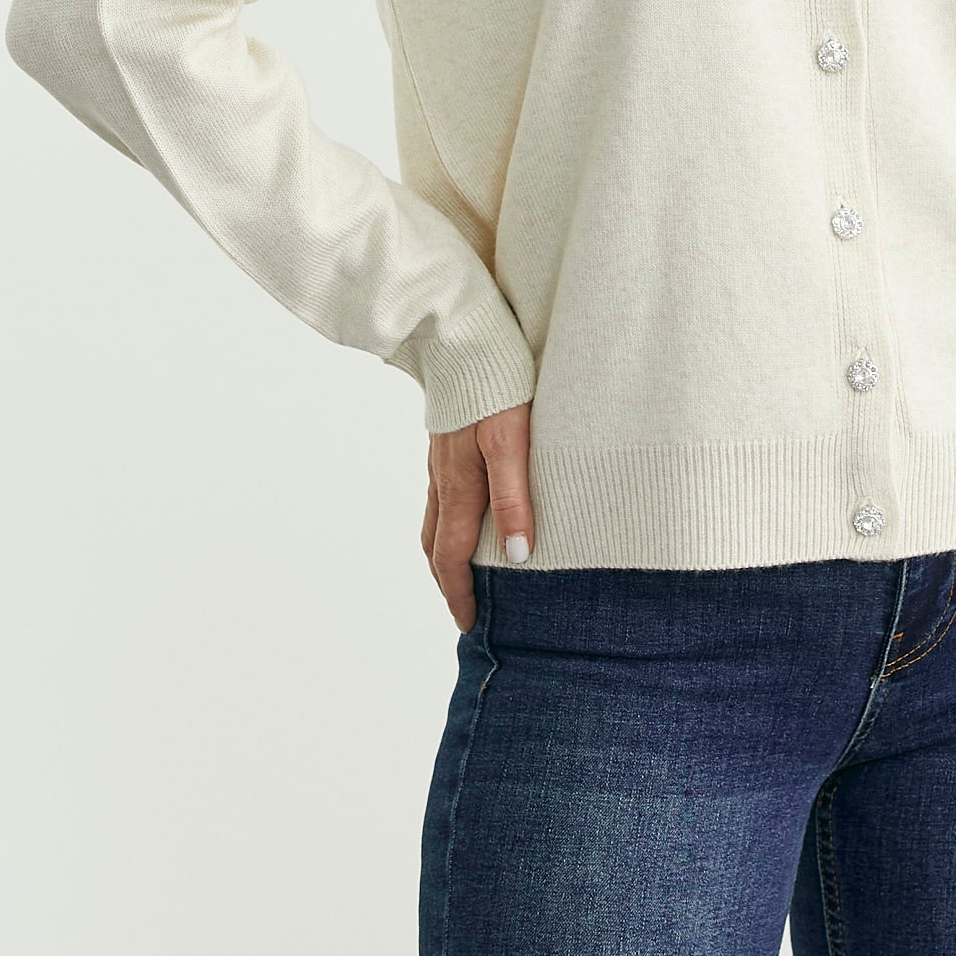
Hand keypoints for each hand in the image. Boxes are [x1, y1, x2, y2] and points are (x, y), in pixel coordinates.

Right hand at [421, 402, 535, 631]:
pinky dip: (450, 516)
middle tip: (464, 607)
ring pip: (437, 516)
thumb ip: (514, 498)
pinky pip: (442, 489)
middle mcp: (442, 476)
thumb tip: (519, 557)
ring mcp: (440, 455)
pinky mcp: (447, 435)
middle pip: (436, 542)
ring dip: (446, 549)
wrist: (463, 331)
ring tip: (464, 569)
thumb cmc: (495, 384)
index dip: (459, 593)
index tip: (468, 624)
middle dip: (447, 580)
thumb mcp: (512, 442)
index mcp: (458, 485)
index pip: (453, 556)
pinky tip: (469, 508)